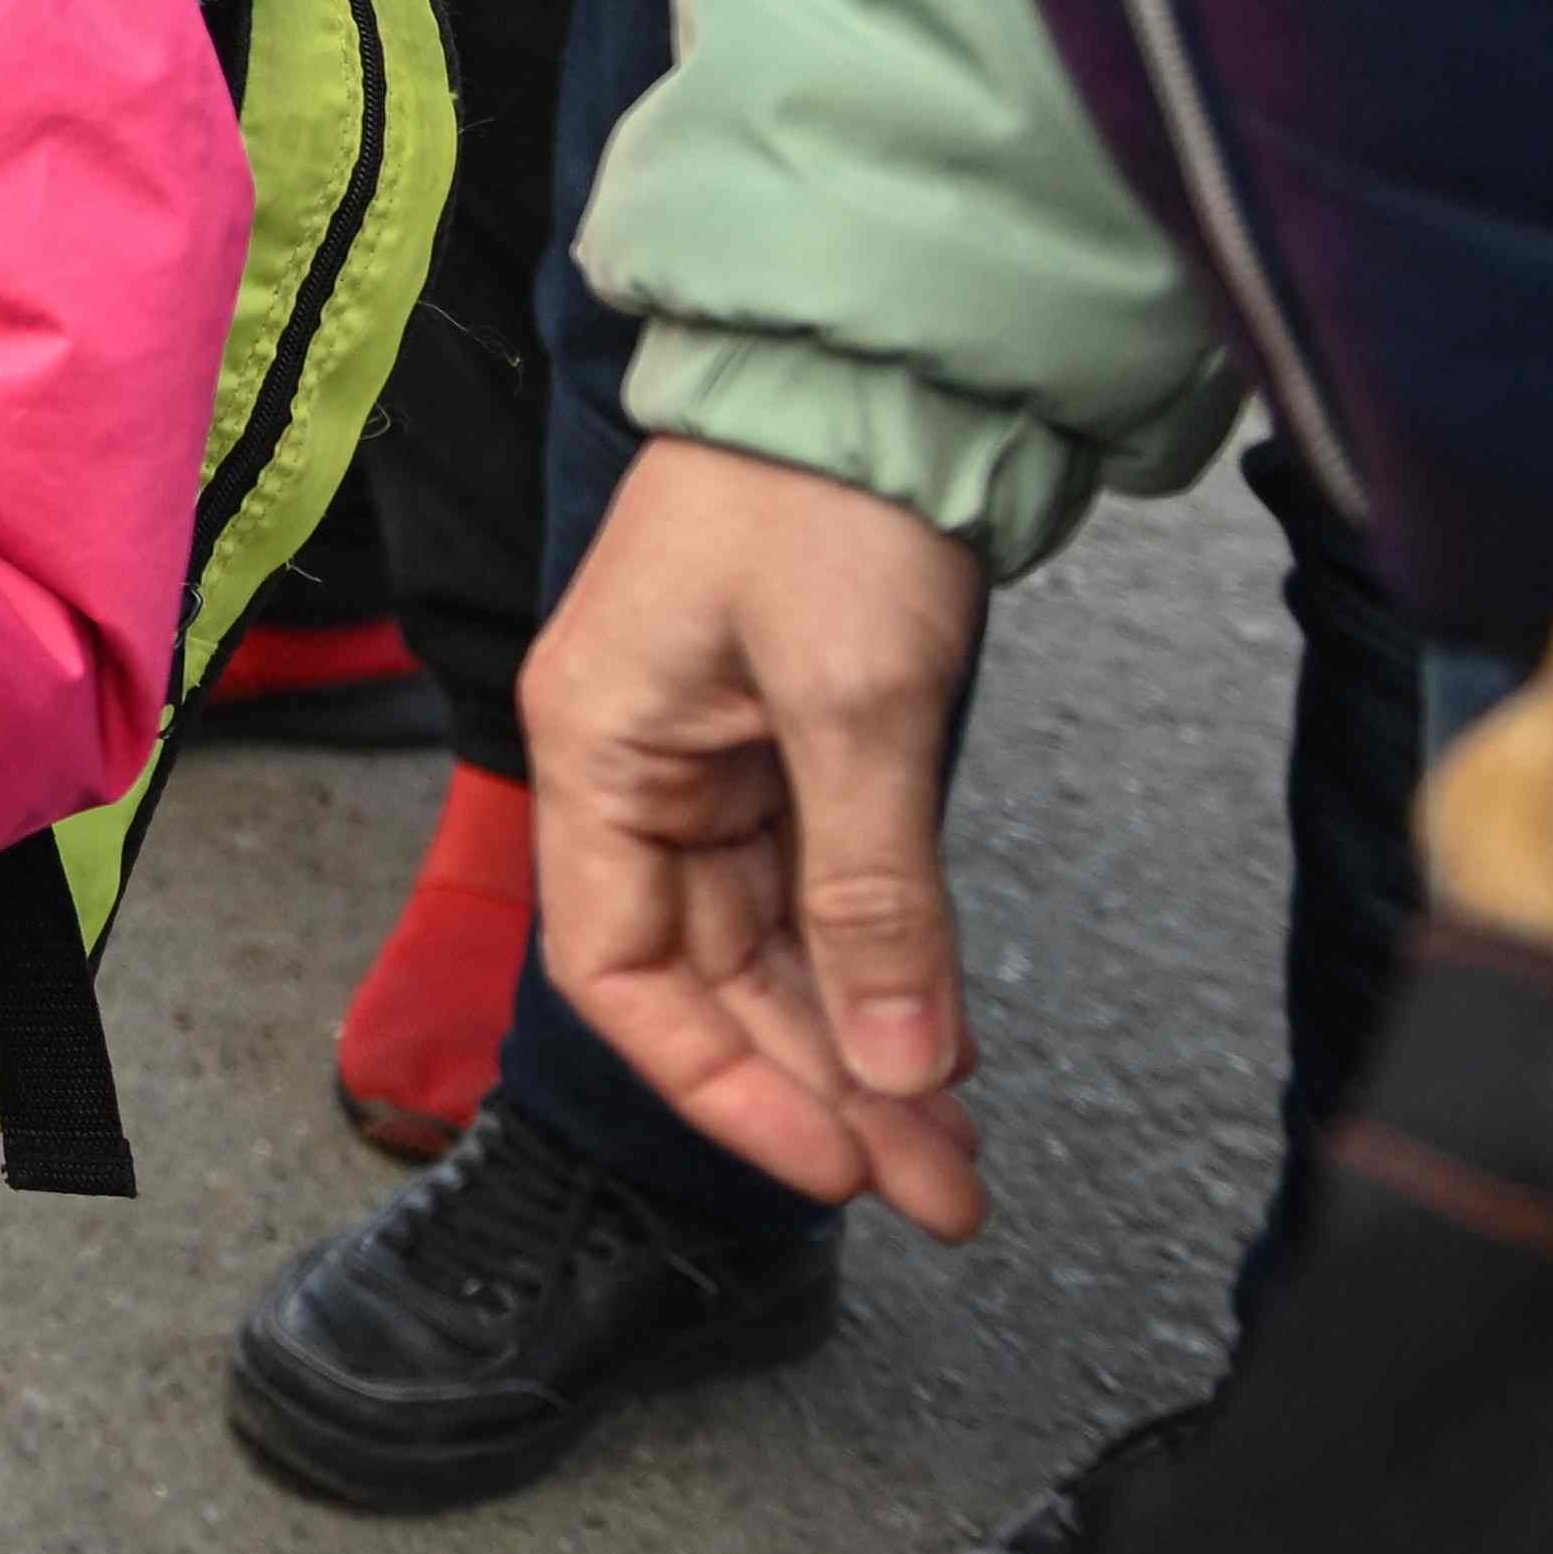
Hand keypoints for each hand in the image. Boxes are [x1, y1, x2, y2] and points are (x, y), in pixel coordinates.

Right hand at [521, 434, 999, 1239]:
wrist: (880, 364)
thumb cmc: (819, 498)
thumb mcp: (853, 699)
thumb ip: (873, 893)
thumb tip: (903, 1073)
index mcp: (597, 753)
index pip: (620, 971)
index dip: (717, 1084)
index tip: (833, 1166)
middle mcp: (640, 771)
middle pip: (711, 979)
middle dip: (822, 1089)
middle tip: (939, 1189)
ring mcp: (717, 758)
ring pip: (777, 948)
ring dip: (864, 1046)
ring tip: (955, 1147)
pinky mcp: (795, 740)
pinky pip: (827, 891)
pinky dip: (886, 969)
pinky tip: (944, 1036)